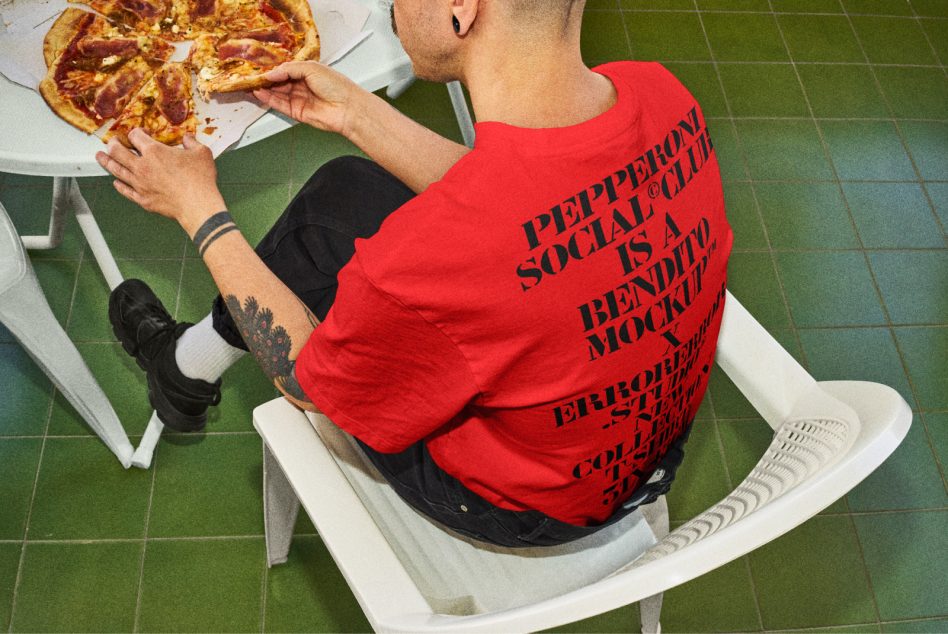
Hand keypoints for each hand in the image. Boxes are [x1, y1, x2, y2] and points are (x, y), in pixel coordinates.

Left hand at [95, 129, 225, 235]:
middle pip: (117, 151)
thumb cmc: (200, 180)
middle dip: (113, 144)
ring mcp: (140, 184)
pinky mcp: (142, 199)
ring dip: (106, 162)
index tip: (141, 133)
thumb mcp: (201, 154)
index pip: (136, 136)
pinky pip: (125, 191)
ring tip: (100, 157)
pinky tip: (116, 183)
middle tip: (111, 142)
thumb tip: (188, 138)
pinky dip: (119, 185)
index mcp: (154, 151)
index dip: (137, 132)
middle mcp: (142, 166)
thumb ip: (192, 143)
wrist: (197, 205)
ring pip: (116, 170)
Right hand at [254, 61, 360, 135]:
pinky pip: (279, 105)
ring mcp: (299, 99)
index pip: (285, 70)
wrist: (347, 108)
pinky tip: (259, 93)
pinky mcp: (296, 112)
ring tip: (250, 83)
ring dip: (264, 89)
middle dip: (266, 79)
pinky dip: (268, 99)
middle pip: (279, 82)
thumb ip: (289, 69)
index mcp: (307, 73)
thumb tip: (272, 72)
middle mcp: (302, 86)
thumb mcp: (311, 68)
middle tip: (250, 75)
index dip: (273, 69)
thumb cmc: (336, 86)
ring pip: (277, 93)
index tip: (259, 66)